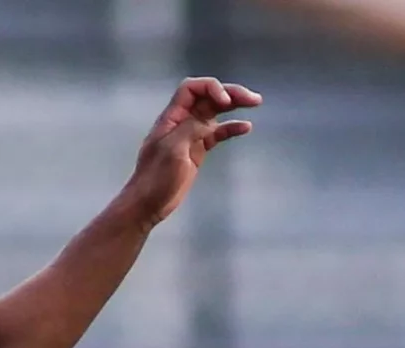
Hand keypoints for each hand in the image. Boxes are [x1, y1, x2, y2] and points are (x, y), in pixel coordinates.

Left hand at [126, 77, 259, 225]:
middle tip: (253, 99)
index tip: (227, 101)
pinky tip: (246, 127)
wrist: (149, 203)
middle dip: (230, 93)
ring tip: (254, 103)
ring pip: (215, 113)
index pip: (192, 89)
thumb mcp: (172, 151)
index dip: (211, 88)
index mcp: (172, 117)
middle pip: (207, 97)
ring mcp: (191, 135)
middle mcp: (182, 121)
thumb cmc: (156, 178)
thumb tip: (209, 122)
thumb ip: (190, 130)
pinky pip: (217, 133)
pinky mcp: (198, 150)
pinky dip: (231, 128)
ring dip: (234, 106)